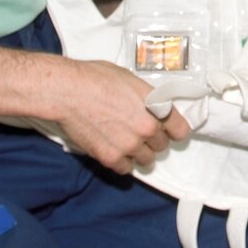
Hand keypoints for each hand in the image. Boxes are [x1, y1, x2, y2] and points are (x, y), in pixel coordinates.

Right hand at [55, 60, 191, 172]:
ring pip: (146, 160)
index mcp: (156, 106)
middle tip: (138, 132)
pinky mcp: (111, 158)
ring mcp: (130, 145)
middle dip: (153, 140)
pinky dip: (121, 162)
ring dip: (139, 153)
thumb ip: (146, 97)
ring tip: (126, 143)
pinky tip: (114, 151)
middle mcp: (147, 128)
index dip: (174, 130)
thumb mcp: (130, 80)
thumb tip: (152, 105)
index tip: (169, 131)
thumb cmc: (95, 78)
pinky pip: (126, 169)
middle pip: (162, 146)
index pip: (180, 130)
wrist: (67, 91)